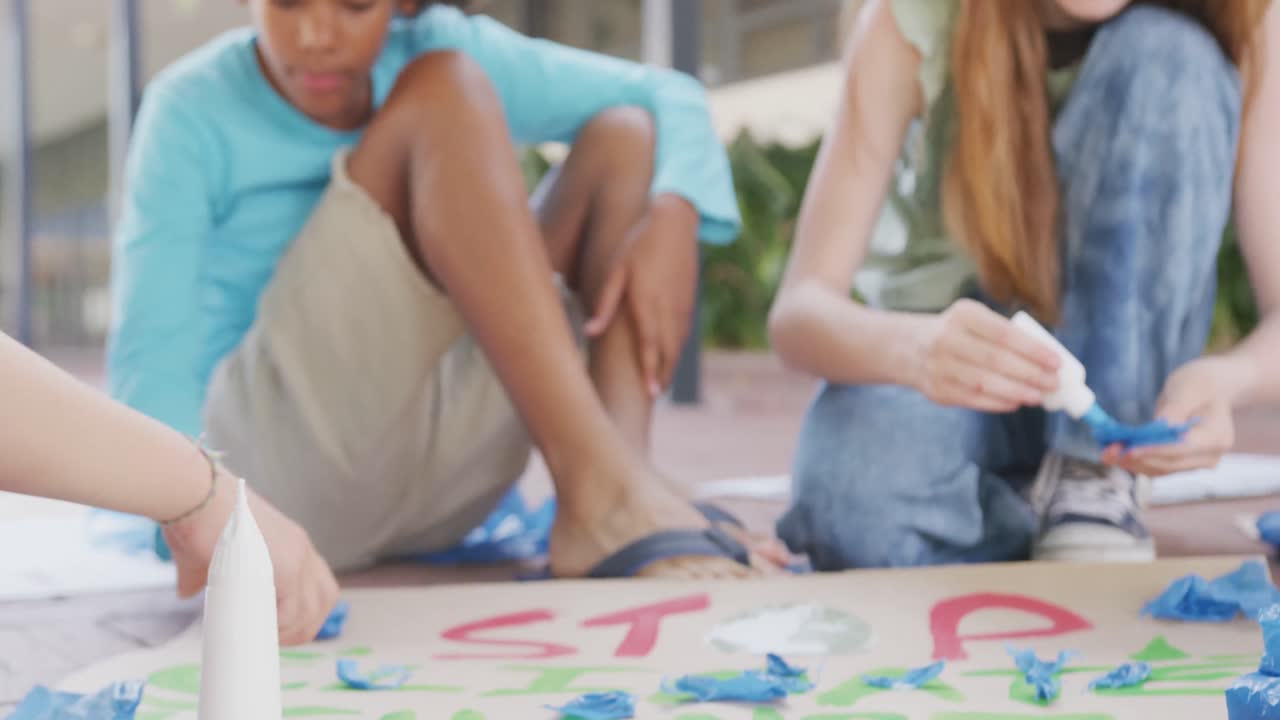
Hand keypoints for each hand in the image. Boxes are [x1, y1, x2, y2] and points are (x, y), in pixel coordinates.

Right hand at [163, 472, 339, 645]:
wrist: (193, 496)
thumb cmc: (197, 519)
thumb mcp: (206, 552)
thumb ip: (201, 575)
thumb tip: (187, 592)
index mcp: (291, 543)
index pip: (317, 584)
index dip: (304, 612)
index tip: (280, 628)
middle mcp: (301, 548)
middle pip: (325, 599)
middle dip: (306, 626)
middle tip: (276, 640)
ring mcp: (298, 557)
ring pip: (314, 608)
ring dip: (293, 631)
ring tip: (265, 639)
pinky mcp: (287, 567)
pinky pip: (295, 610)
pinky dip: (281, 627)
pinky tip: (260, 630)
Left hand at [584, 194, 699, 396]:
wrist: (675, 223)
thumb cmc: (638, 243)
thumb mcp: (616, 269)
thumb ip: (605, 303)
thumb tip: (589, 332)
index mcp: (647, 301)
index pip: (650, 345)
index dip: (650, 370)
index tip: (649, 392)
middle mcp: (668, 308)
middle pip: (667, 351)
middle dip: (662, 375)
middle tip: (654, 396)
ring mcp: (681, 305)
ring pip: (678, 344)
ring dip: (670, 365)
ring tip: (660, 383)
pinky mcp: (688, 300)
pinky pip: (684, 332)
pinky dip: (677, 349)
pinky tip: (670, 356)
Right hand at [913, 299, 1061, 412]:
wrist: (910, 348)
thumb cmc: (958, 333)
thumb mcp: (975, 320)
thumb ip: (1006, 335)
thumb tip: (1048, 361)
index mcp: (963, 315)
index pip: (1004, 334)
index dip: (1033, 350)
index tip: (1057, 362)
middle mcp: (947, 338)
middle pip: (996, 360)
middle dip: (1031, 374)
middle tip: (1054, 383)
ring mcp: (939, 366)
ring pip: (985, 383)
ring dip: (1017, 391)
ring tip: (1040, 396)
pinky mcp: (937, 390)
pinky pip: (974, 399)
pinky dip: (999, 403)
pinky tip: (1016, 402)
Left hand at [1102, 356, 1238, 475]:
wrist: (1209, 389)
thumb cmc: (1201, 384)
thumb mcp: (1188, 388)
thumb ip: (1175, 410)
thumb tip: (1159, 428)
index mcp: (1217, 436)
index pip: (1183, 448)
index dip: (1154, 451)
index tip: (1129, 450)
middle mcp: (1209, 456)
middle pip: (1169, 463)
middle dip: (1137, 458)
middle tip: (1108, 450)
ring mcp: (1196, 462)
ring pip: (1159, 469)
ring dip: (1131, 463)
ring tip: (1106, 452)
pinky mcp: (1180, 462)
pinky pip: (1155, 466)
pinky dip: (1135, 460)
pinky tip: (1115, 452)